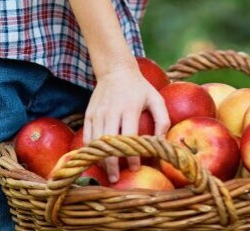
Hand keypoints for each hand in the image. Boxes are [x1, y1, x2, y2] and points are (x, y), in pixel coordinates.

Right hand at [82, 65, 169, 182]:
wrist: (115, 69)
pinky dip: (91, 151)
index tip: (135, 167)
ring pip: (95, 142)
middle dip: (112, 164)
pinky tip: (98, 159)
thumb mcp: (156, 98)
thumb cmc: (139, 87)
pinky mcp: (89, 114)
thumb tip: (160, 142)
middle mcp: (111, 110)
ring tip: (108, 173)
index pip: (129, 136)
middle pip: (109, 143)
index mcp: (129, 107)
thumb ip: (162, 120)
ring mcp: (98, 112)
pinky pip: (87, 137)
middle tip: (116, 179)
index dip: (131, 155)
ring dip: (100, 160)